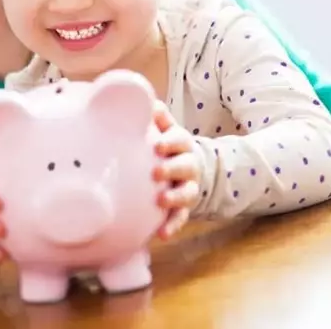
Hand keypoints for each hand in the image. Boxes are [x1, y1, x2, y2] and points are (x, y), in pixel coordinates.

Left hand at [152, 101, 200, 239]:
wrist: (189, 168)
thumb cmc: (167, 145)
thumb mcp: (164, 128)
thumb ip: (155, 116)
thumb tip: (140, 95)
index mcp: (180, 143)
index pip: (179, 139)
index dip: (170, 142)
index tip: (157, 145)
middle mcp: (188, 164)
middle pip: (185, 166)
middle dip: (172, 168)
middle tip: (156, 172)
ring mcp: (188, 186)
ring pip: (186, 192)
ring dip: (175, 197)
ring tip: (161, 200)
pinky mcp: (184, 207)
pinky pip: (181, 217)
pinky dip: (172, 225)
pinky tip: (161, 234)